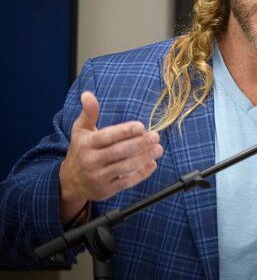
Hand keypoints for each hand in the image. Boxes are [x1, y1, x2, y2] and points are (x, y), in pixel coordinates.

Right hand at [58, 91, 163, 222]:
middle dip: (139, 144)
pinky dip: (141, 174)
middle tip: (155, 136)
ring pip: (125, 167)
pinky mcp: (107, 189)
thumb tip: (87, 94)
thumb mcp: (81, 131)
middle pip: (119, 152)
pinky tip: (152, 164)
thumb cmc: (81, 150)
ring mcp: (99, 176)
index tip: (141, 126)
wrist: (70, 182)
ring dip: (144, 158)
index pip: (107, 137)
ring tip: (158, 148)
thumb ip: (89, 113)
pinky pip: (127, 182)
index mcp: (87, 144)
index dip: (124, 131)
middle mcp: (91, 161)